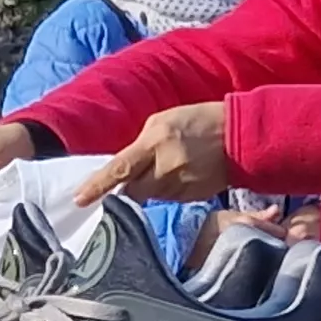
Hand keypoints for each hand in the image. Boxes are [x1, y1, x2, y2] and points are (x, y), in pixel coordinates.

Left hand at [77, 103, 237, 208]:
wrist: (240, 136)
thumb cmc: (199, 121)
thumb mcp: (164, 122)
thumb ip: (141, 145)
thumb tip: (125, 167)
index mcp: (154, 142)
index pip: (119, 169)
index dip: (98, 186)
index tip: (80, 199)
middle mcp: (165, 167)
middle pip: (133, 190)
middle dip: (126, 189)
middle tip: (130, 181)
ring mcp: (179, 185)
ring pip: (151, 195)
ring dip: (152, 184)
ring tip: (170, 165)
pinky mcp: (192, 197)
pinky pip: (170, 198)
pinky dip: (169, 188)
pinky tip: (183, 172)